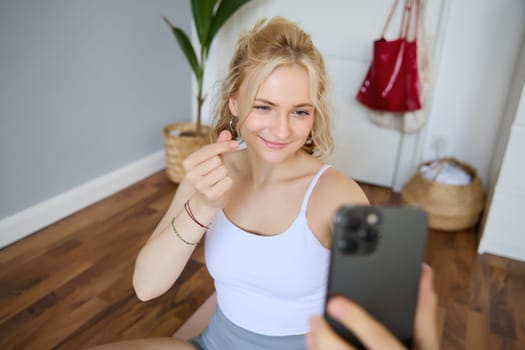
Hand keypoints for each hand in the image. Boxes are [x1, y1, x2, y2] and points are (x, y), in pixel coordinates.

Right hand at [182, 130, 238, 207]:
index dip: (224, 145)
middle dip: (221, 164)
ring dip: (224, 174)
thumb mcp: (212, 158)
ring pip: (223, 170)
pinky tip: (220, 186)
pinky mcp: (210, 195)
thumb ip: (219, 145)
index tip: (235, 144)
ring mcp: (199, 186)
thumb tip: (227, 132)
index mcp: (188, 162)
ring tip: (217, 179)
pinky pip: (227, 181)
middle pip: (217, 160)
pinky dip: (227, 182)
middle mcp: (190, 175)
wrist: (206, 198)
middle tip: (216, 170)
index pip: (209, 149)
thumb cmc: (209, 174)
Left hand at [306, 264, 438, 349]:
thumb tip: (423, 272)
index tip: (335, 303)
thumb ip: (423, 312)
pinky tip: (315, 347)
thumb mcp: (427, 345)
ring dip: (319, 348)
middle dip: (325, 336)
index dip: (356, 321)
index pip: (380, 339)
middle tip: (314, 318)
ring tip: (311, 332)